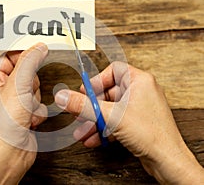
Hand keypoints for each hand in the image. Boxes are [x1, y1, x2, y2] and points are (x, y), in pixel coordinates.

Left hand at [0, 43, 47, 183]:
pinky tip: (27, 121)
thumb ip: (29, 62)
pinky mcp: (24, 112)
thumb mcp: (17, 86)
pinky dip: (37, 112)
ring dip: (35, 101)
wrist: (10, 154)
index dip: (24, 51)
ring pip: (35, 88)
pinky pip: (38, 102)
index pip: (9, 54)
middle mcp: (1, 88)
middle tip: (24, 94)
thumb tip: (39, 47)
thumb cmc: (4, 125)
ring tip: (24, 111)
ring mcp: (13, 101)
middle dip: (31, 85)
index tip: (38, 46)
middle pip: (27, 71)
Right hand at [55, 61, 203, 183]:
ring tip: (82, 131)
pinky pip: (115, 121)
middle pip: (108, 92)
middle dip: (91, 107)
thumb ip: (84, 106)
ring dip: (94, 121)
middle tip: (78, 114)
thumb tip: (64, 97)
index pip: (113, 70)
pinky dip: (103, 129)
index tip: (84, 91)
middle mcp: (140, 92)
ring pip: (110, 109)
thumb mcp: (111, 116)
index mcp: (139, 81)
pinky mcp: (136, 122)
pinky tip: (92, 139)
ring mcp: (138, 108)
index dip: (96, 80)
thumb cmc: (151, 134)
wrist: (167, 160)